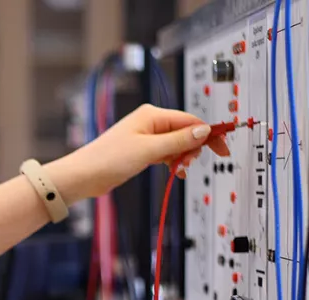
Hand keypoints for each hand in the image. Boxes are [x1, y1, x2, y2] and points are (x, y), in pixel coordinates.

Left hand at [43, 104, 230, 200]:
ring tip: (180, 169)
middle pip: (186, 131)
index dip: (209, 133)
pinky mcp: (142, 150)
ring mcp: (147, 136)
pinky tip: (176, 171)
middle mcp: (151, 122)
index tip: (223, 146)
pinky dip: (174, 161)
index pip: (190, 121)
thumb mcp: (150, 150)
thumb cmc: (109, 158)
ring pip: (177, 144)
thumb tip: (203, 131)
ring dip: (183, 156)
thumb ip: (178, 140)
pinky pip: (167, 152)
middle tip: (195, 162)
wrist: (85, 175)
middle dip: (194, 147)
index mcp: (153, 115)